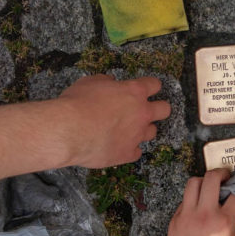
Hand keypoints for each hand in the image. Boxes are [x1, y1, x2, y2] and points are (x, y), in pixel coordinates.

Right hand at [54, 75, 170, 168]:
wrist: (69, 131)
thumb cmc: (77, 103)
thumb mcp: (90, 82)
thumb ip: (106, 81)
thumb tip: (111, 82)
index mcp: (134, 92)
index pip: (154, 85)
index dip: (151, 86)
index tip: (147, 88)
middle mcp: (141, 113)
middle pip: (165, 110)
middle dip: (158, 108)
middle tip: (146, 110)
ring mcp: (137, 135)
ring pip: (152, 132)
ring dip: (143, 129)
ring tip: (129, 129)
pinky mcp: (128, 154)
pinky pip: (136, 152)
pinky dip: (129, 149)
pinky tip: (119, 146)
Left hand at [166, 169, 234, 235]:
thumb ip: (233, 224)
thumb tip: (232, 211)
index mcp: (223, 221)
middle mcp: (205, 213)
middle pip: (212, 178)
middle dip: (222, 173)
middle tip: (226, 176)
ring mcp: (188, 214)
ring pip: (193, 182)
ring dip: (203, 180)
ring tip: (209, 185)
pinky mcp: (176, 218)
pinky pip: (185, 199)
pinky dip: (193, 198)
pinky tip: (198, 205)